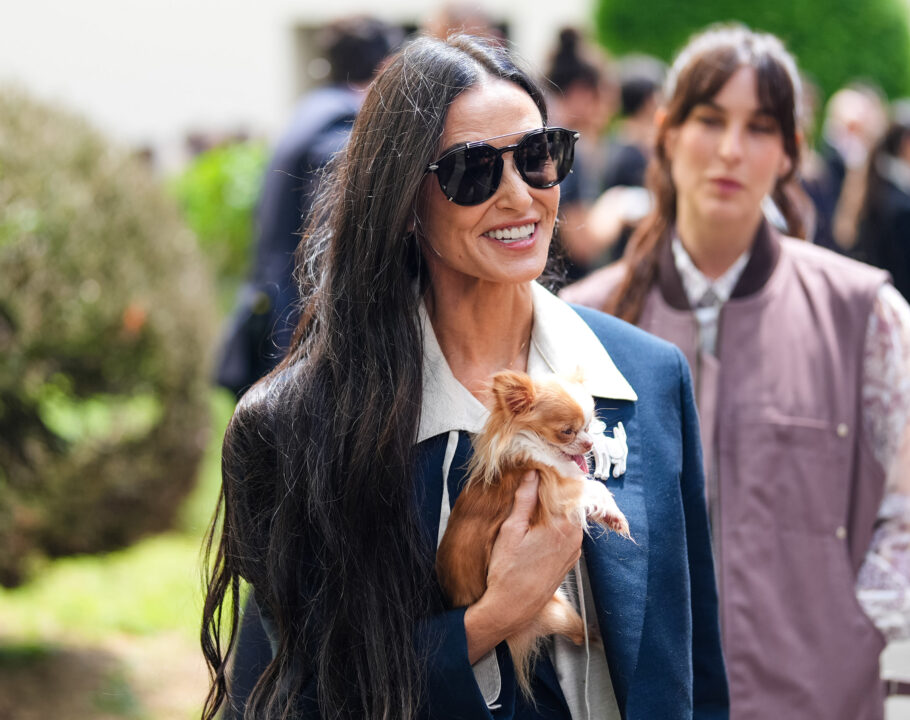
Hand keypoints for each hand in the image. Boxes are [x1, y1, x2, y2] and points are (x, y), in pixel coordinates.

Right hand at [463, 470, 582, 661]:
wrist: (512, 608)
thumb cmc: (508, 573)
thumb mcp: (511, 530)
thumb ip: (524, 499)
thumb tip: (532, 474)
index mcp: (563, 526)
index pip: (572, 488)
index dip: (560, 473)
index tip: (547, 465)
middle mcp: (575, 537)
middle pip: (574, 501)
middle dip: (559, 488)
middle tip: (540, 477)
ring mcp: (574, 550)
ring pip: (572, 516)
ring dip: (558, 505)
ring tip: (537, 497)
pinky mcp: (570, 559)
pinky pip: (570, 532)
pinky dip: (559, 522)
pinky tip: (540, 521)